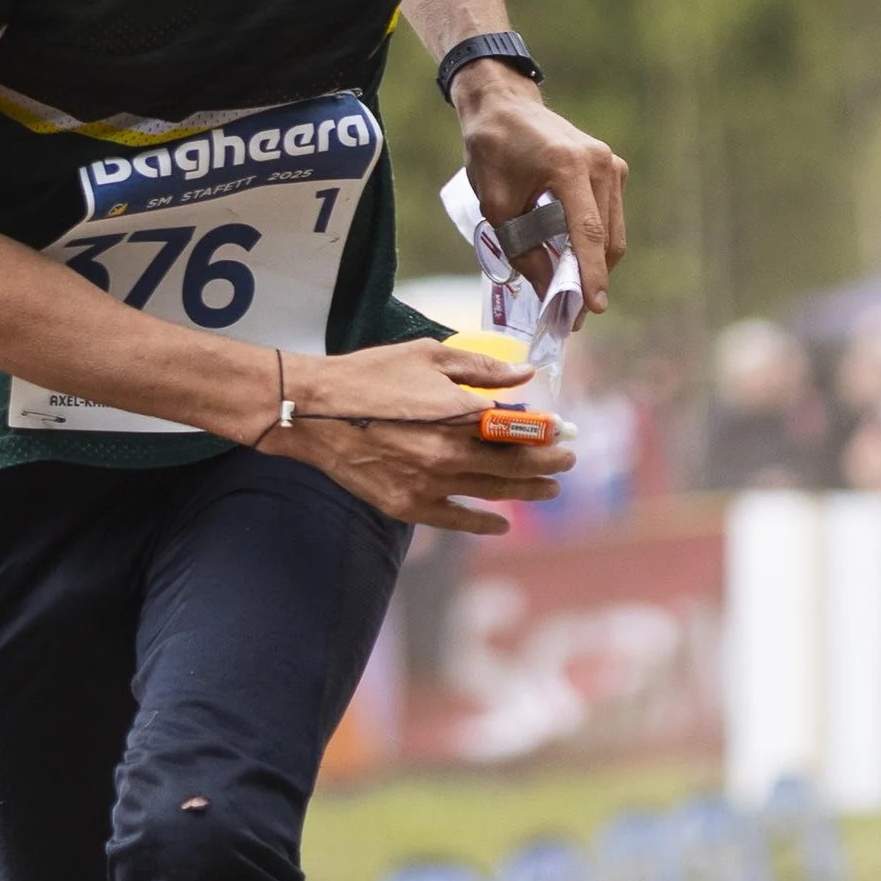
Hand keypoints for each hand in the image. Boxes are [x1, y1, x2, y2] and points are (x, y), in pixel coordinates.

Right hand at [270, 340, 574, 535]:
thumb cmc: (370, 376)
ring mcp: (429, 486)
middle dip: (547, 463)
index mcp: (459, 417)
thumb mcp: (429, 357)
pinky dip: (483, 523)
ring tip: (550, 488)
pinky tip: (501, 523)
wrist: (313, 412)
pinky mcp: (407, 505)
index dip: (548, 433)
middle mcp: (450, 457)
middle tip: (567, 459)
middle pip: (513, 466)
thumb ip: (481, 369)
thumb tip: (523, 375)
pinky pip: (456, 520)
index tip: (565, 431)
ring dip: (526, 491)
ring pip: (491, 493)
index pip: (520, 431)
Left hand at [450, 64, 627, 312]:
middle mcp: (599, 164)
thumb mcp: (497, 204)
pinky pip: (609, 215)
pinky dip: (595, 240)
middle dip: (593, 278)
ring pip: (613, 230)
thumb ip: (523, 248)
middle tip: (573, 314)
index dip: (591, 275)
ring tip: (571, 293)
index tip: (594, 308)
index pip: (588, 232)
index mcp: (569, 167)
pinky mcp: (612, 167)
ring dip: (595, 263)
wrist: (504, 105)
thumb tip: (546, 290)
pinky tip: (572, 257)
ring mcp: (610, 164)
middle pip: (607, 237)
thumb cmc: (493, 150)